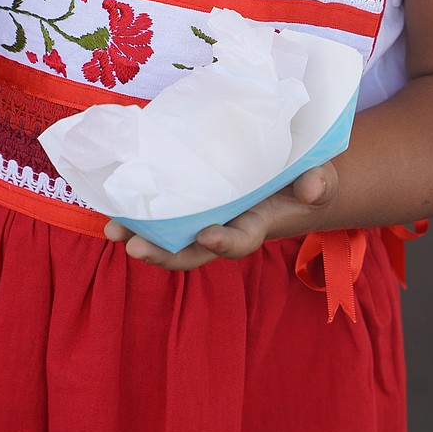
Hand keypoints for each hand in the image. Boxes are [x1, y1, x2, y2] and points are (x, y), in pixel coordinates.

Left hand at [104, 160, 340, 270]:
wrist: (294, 180)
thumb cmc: (306, 180)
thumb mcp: (320, 178)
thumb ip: (318, 181)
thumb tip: (312, 187)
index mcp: (257, 224)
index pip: (240, 240)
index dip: (224, 242)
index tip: (207, 235)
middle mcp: (226, 227)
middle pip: (193, 252)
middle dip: (164, 253)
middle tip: (135, 247)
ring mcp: (206, 216)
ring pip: (170, 237)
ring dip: (141, 236)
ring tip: (112, 230)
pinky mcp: (192, 201)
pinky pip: (163, 213)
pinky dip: (140, 213)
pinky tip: (114, 206)